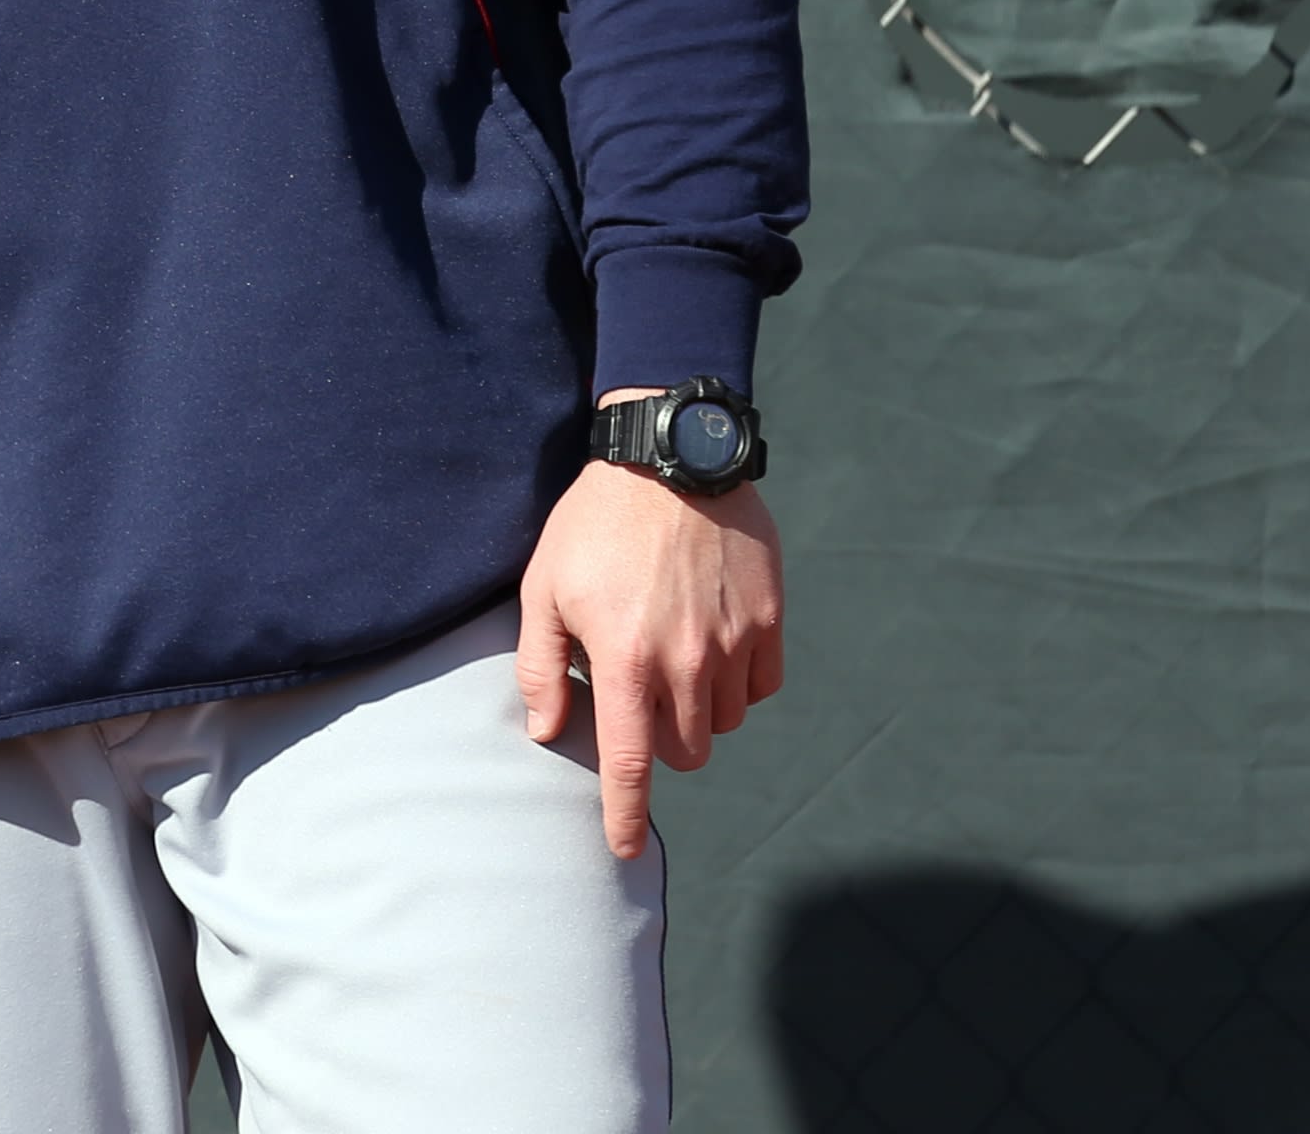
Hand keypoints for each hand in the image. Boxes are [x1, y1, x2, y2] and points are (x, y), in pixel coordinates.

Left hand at [515, 413, 784, 862]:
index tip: (624, 851)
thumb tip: (545, 727)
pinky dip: (740, 681)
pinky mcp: (770, 618)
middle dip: (662, 740)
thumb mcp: (544, 585)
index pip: (631, 764)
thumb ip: (539, 663)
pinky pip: (763, 684)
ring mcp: (734, 641)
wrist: (669, 457)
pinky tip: (713, 643)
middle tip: (641, 693)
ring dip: (701, 710)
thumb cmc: (595, 521)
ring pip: (726, 722)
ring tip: (674, 658)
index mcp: (625, 659)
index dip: (626, 815)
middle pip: (686, 750)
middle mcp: (686, 661)